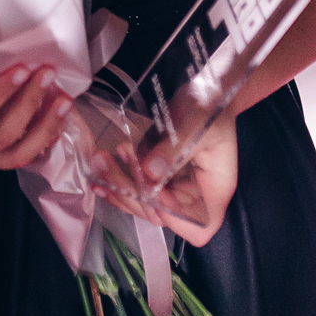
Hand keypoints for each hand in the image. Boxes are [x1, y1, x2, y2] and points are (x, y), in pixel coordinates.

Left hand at [94, 110, 238, 246]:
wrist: (205, 90)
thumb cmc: (210, 106)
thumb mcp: (196, 124)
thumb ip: (174, 150)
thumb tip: (150, 173)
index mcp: (215, 190)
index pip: (196, 225)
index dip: (171, 215)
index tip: (151, 187)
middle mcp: (195, 197)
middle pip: (162, 217)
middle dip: (132, 194)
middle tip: (109, 165)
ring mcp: (174, 190)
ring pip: (143, 206)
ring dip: (119, 188)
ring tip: (102, 161)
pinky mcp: (158, 179)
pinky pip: (136, 191)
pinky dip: (117, 184)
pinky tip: (100, 171)